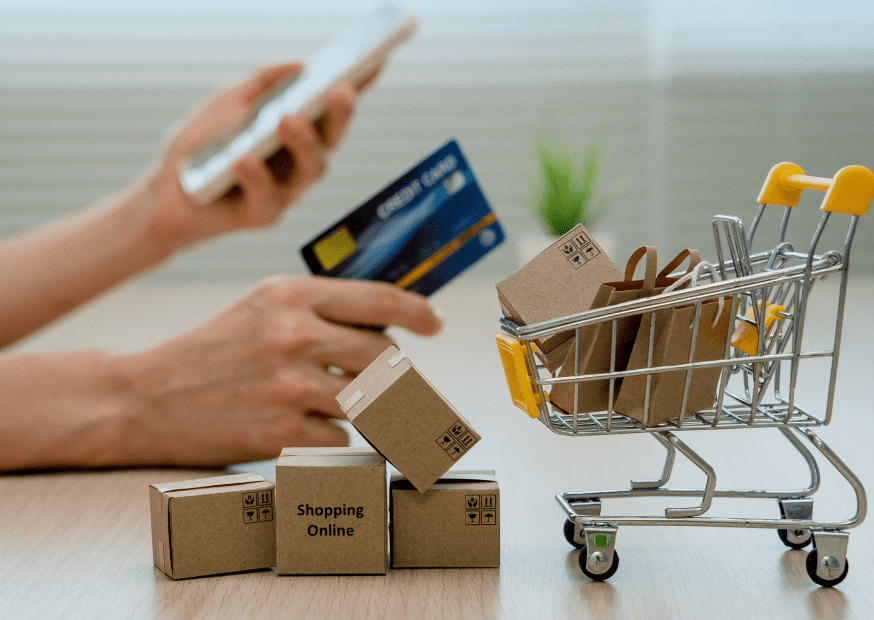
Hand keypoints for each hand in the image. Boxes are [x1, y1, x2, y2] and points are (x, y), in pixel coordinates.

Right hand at [119, 276, 441, 465]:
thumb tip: (388, 327)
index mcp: (289, 295)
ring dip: (364, 407)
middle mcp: (292, 334)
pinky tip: (301, 427)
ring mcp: (288, 385)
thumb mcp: (260, 308)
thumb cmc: (212, 351)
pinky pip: (342, 438)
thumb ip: (320, 310)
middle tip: (382, 381)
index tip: (434, 323)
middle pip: (384, 356)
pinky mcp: (282, 432)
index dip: (416, 312)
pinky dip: (331, 436)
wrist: (146, 398)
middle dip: (393, 372)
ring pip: (370, 400)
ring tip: (333, 403)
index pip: (378, 299)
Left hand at [138, 62, 374, 252]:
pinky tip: (242, 158)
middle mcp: (300, 161)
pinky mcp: (263, 215)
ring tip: (288, 119)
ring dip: (303, 141)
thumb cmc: (200, 146)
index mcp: (297, 131)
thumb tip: (300, 65)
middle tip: (340, 88)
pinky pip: (267, 197)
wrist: (164, 192)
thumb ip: (261, 83)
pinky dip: (254, 175)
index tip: (373, 60)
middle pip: (332, 138)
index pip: (331, 106)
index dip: (357, 84)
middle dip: (341, 113)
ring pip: (312, 168)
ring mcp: (286, 190)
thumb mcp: (228, 102)